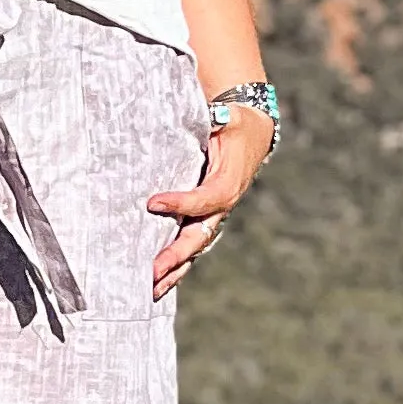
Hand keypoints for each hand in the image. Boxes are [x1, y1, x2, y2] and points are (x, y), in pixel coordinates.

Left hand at [149, 104, 272, 297]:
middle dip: (176, 254)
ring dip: (174, 270)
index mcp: (229, 181)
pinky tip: (157, 283)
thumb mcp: (230, 116)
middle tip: (151, 270)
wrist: (252, 134)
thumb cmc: (235, 123)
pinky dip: (177, 266)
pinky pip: (192, 245)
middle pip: (200, 236)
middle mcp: (223, 205)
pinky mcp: (206, 219)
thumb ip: (219, 117)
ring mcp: (215, 216)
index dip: (182, 204)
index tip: (153, 203)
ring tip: (150, 290)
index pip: (207, 199)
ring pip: (195, 248)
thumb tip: (214, 114)